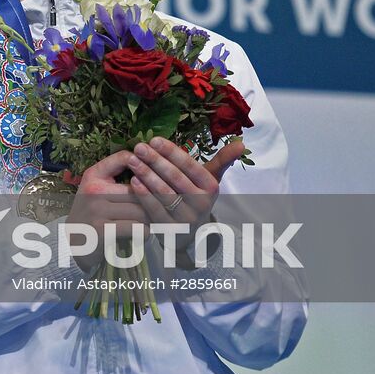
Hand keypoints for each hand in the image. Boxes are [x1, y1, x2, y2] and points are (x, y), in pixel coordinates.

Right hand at [63, 150, 148, 272]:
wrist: (73, 243)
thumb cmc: (92, 213)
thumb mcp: (96, 189)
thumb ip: (116, 175)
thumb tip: (148, 163)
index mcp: (94, 175)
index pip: (123, 158)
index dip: (143, 162)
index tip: (153, 171)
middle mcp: (94, 189)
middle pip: (138, 190)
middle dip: (151, 201)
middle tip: (159, 207)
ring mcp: (97, 210)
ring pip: (140, 210)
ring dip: (150, 219)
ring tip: (151, 222)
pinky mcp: (103, 230)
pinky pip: (137, 228)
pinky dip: (144, 233)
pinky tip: (142, 234)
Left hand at [126, 136, 243, 232]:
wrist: (191, 234)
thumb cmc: (196, 197)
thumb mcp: (209, 180)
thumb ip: (221, 160)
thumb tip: (241, 142)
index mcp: (211, 188)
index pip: (190, 166)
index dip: (172, 152)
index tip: (154, 139)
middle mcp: (201, 204)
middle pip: (175, 178)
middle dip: (155, 160)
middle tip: (139, 147)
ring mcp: (186, 219)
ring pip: (164, 193)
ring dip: (146, 174)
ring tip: (132, 160)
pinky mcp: (171, 230)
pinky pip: (155, 209)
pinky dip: (143, 194)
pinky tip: (133, 180)